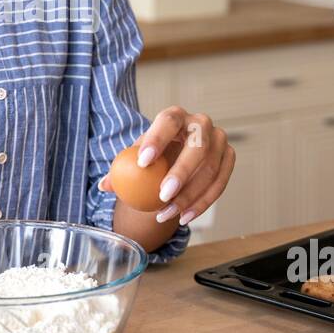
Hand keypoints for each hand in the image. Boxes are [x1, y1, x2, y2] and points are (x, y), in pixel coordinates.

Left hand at [99, 107, 234, 225]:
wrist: (176, 157)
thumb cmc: (153, 155)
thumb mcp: (135, 158)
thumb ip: (120, 169)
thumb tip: (105, 184)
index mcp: (175, 115)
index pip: (168, 121)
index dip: (157, 139)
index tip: (142, 163)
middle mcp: (201, 123)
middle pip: (197, 146)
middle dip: (181, 172)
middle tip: (162, 195)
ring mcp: (219, 140)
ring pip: (210, 169)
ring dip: (189, 196)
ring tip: (166, 213)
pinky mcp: (229, 159)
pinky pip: (219, 184)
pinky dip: (202, 203)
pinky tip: (184, 217)